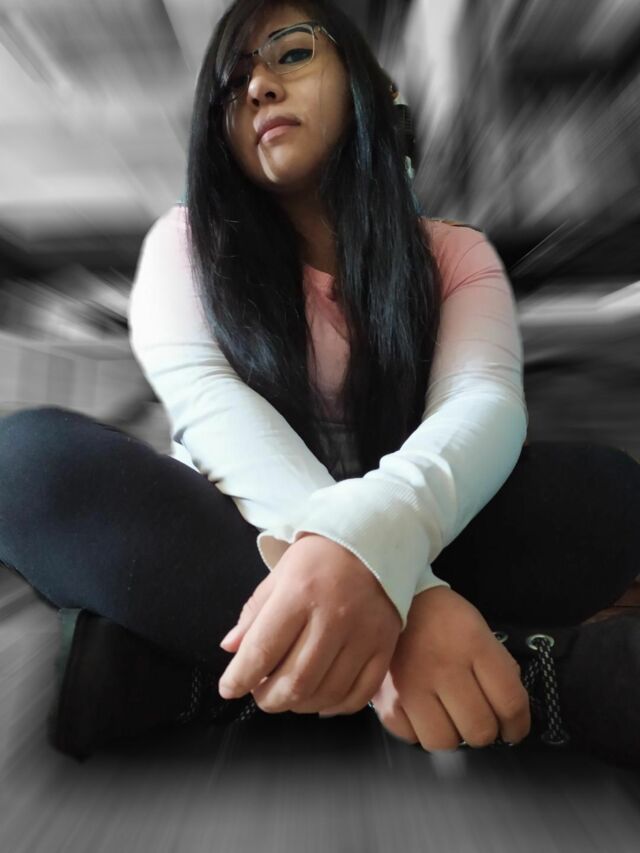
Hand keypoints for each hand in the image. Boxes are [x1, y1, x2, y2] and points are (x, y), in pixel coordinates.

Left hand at [217, 533, 402, 714]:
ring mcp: (362, 635)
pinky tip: (320, 700)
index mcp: (299, 593)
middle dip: (268, 698)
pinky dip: (334, 706)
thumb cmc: (322, 556)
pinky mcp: (384, 647)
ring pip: (325, 694)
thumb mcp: (281, 573)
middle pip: (295, 681)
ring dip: (298, 705)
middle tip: (260, 692)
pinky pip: (358, 694)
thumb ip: (255, 612)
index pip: (263, 650)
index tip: (229, 688)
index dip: (240, 677)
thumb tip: (231, 649)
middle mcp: (333, 617)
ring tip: (287, 694)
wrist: (376, 539)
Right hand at [370, 586, 530, 749]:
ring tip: (447, 718)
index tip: (514, 730)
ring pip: (445, 742)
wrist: (388, 599)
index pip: (510, 702)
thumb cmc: (439, 616)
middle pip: (480, 730)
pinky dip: (418, 730)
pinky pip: (411, 737)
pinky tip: (421, 712)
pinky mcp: (387, 700)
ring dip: (451, 734)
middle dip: (485, 731)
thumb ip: (498, 665)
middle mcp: (445, 668)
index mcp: (474, 644)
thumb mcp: (478, 627)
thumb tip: (510, 708)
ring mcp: (413, 686)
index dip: (518, 725)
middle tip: (477, 719)